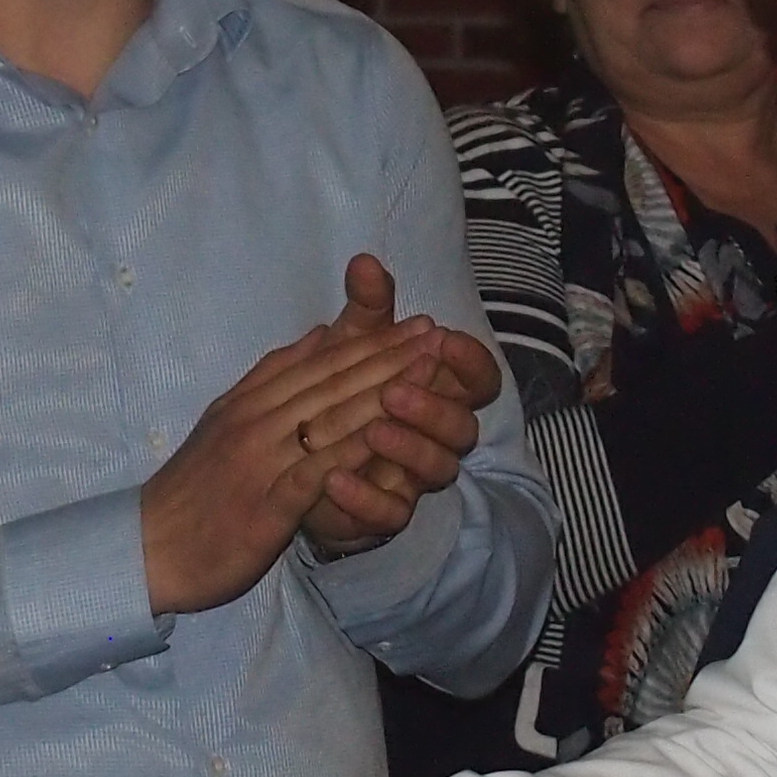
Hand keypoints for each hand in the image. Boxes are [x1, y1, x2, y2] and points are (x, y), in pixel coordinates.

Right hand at [140, 312, 447, 616]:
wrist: (147, 549)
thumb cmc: (191, 493)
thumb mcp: (224, 422)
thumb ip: (270, 379)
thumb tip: (317, 335)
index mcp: (249, 403)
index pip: (318, 364)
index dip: (370, 341)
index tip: (414, 323)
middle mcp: (255, 423)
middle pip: (331, 382)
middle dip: (388, 355)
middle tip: (435, 332)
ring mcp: (261, 462)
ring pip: (328, 418)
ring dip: (383, 390)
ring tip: (429, 369)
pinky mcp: (266, 505)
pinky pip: (316, 472)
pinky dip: (352, 451)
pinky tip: (389, 435)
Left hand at [297, 254, 501, 556]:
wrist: (297, 463)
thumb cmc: (339, 395)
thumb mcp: (350, 348)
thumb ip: (365, 310)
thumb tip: (364, 261)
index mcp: (440, 392)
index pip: (479, 378)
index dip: (469, 361)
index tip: (443, 338)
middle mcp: (437, 437)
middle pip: (464, 427)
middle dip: (434, 407)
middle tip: (395, 391)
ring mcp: (414, 479)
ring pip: (437, 470)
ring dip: (408, 449)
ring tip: (372, 432)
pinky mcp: (383, 515)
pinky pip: (389, 513)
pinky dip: (363, 497)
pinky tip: (333, 478)